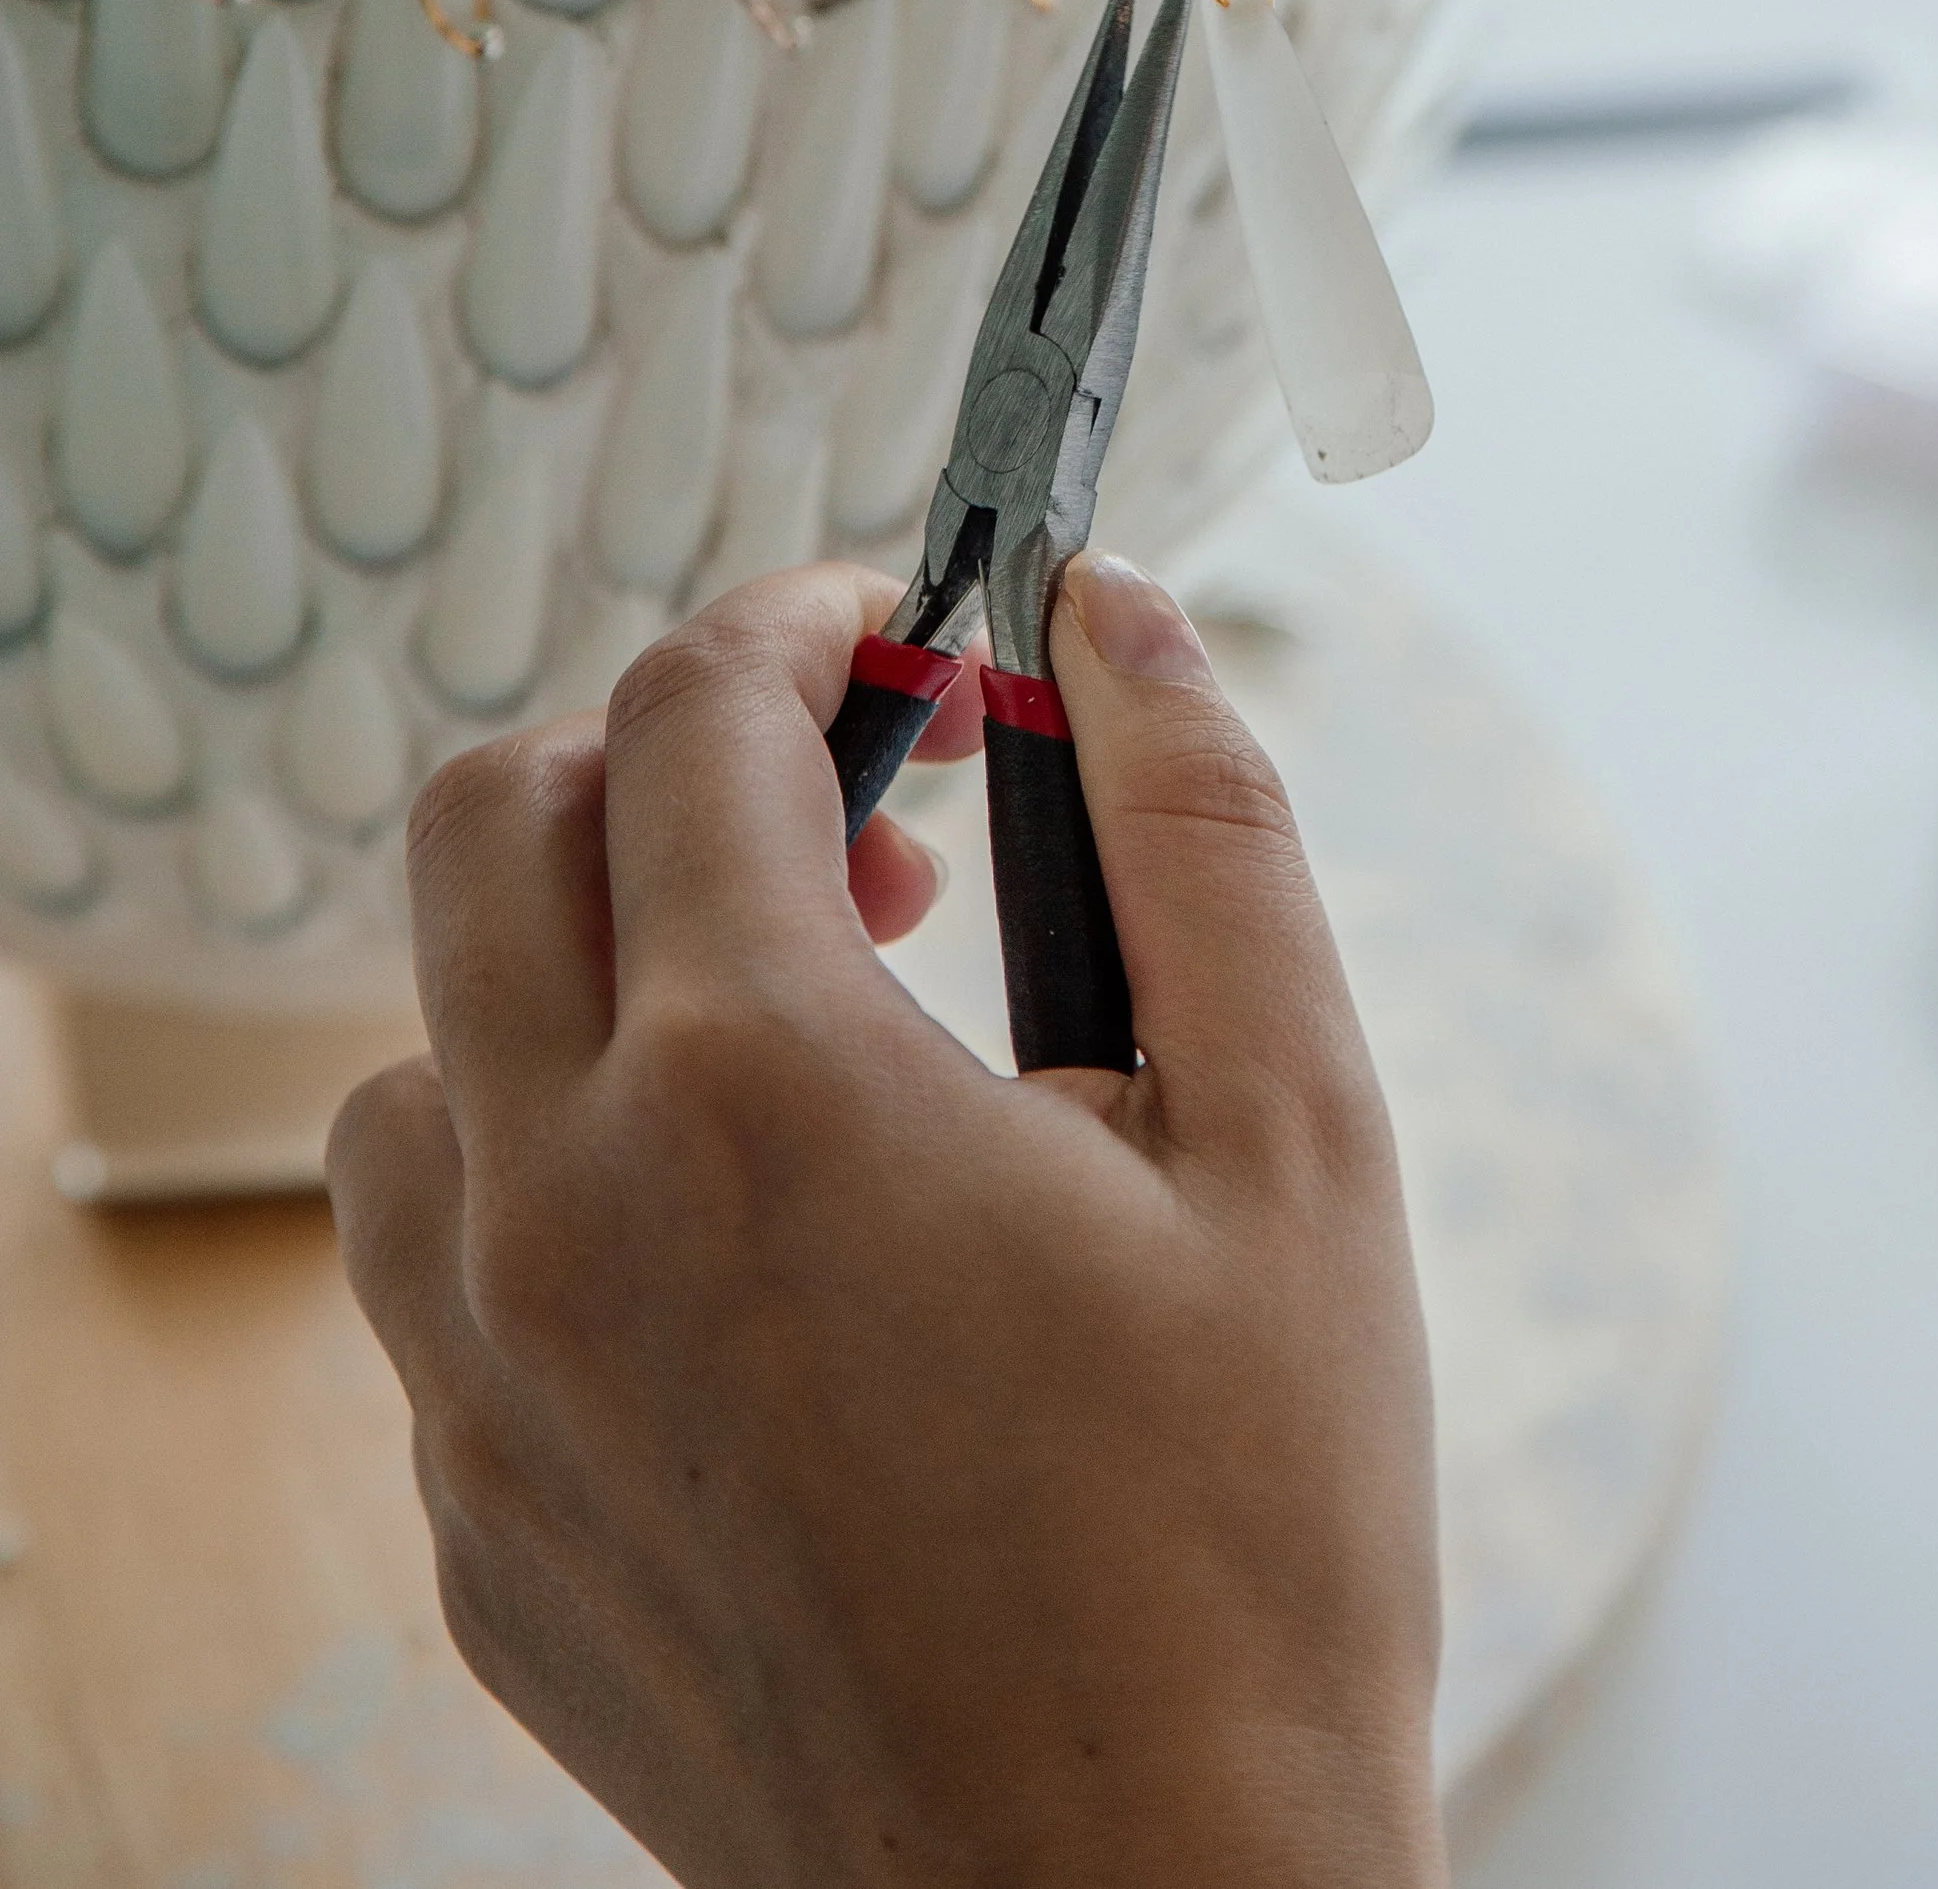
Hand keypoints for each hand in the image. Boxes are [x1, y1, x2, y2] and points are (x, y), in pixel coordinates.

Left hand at [327, 558, 1443, 1888]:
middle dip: (651, 757)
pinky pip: (437, 1277)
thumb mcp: (1296, 1136)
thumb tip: (1115, 614)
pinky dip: (553, 1191)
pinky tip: (748, 1269)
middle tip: (846, 826)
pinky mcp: (480, 1541)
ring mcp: (488, 1395)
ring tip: (786, 1052)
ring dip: (571, 985)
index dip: (802, 621)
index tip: (896, 628)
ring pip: (416, 1059)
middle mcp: (565, 1216)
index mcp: (764, 1085)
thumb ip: (1200, 827)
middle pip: (480, 832)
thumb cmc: (1248, 1548)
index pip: (688, 717)